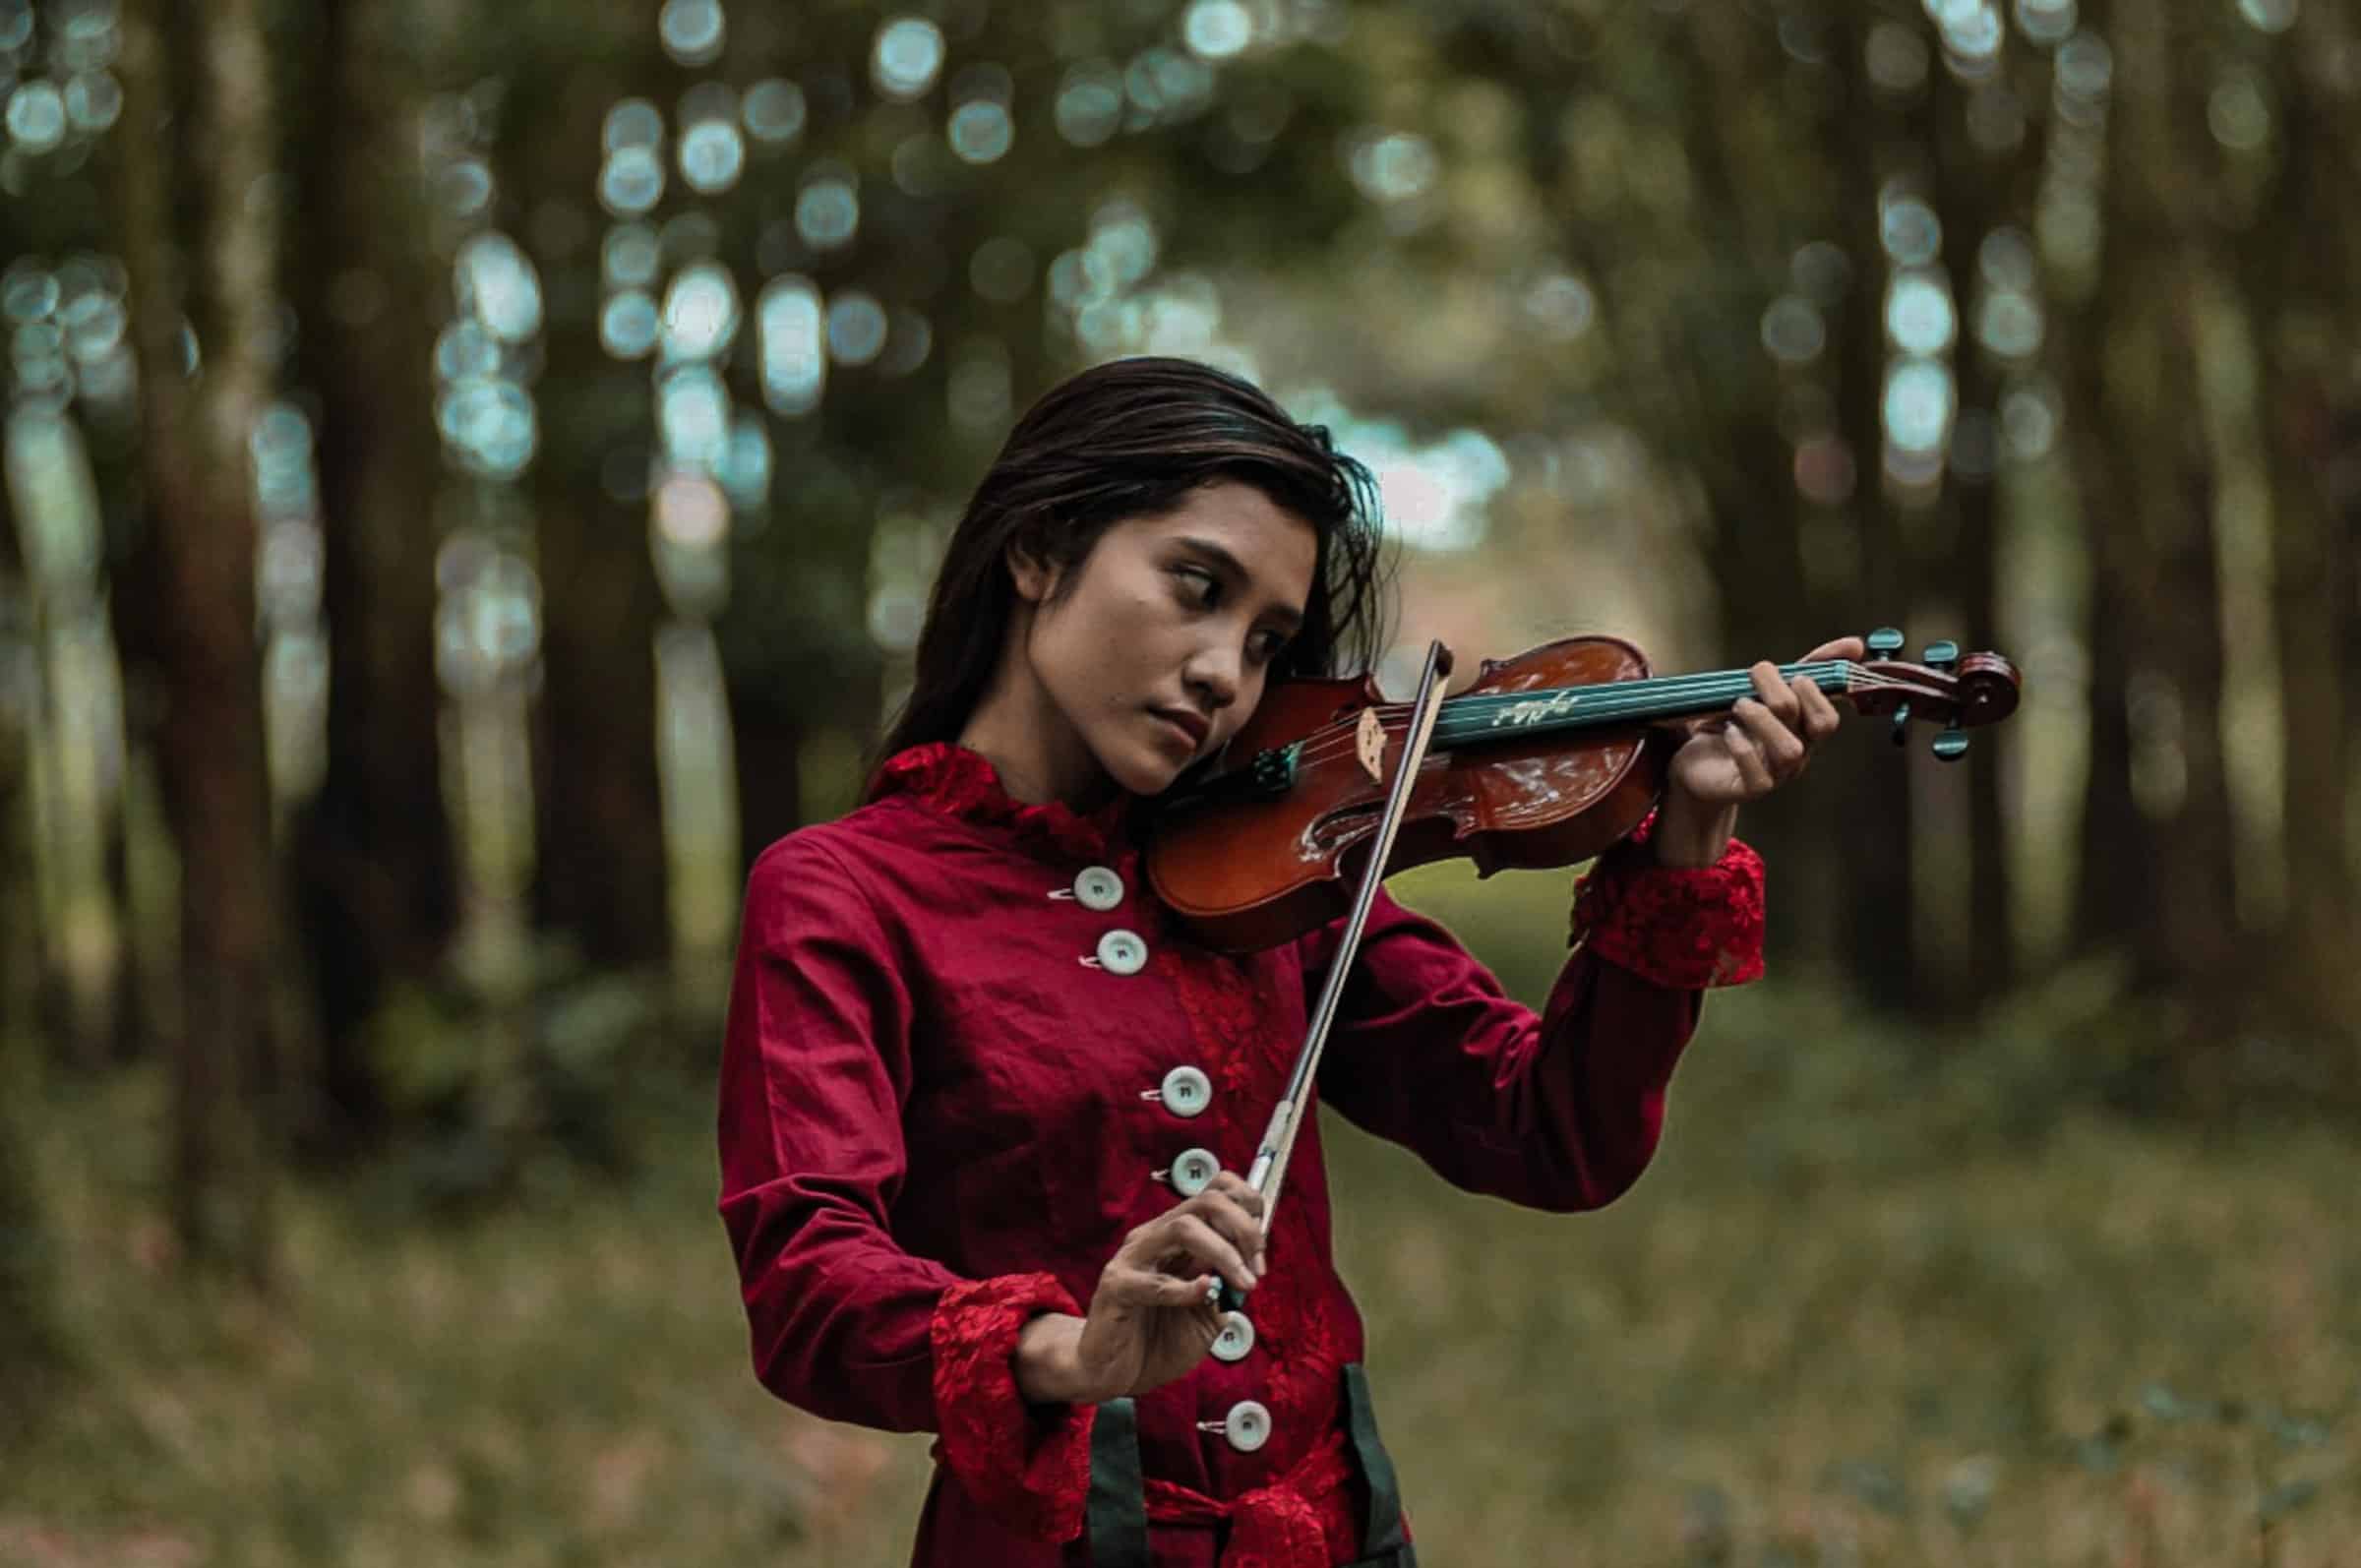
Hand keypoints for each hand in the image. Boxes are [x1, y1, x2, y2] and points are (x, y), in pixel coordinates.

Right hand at [1015, 1172, 1265, 1405]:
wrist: (1113, 1373)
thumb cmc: (1159, 1341)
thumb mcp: (1208, 1315)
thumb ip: (1228, 1290)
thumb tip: (1251, 1268)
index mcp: (1177, 1236)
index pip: (1215, 1191)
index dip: (1247, 1207)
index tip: (1261, 1249)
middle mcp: (1155, 1237)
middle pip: (1207, 1202)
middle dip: (1243, 1229)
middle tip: (1257, 1268)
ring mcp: (1133, 1258)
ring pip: (1183, 1228)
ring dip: (1223, 1252)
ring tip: (1242, 1284)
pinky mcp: (1116, 1287)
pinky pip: (1155, 1281)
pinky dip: (1187, 1288)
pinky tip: (1205, 1294)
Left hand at [1654, 636, 1862, 865]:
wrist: (1696, 766)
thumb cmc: (1735, 724)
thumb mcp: (1767, 691)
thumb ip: (1807, 667)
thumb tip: (1856, 644)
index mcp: (1805, 730)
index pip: (1829, 716)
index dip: (1814, 691)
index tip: (1788, 673)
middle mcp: (1798, 753)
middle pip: (1816, 727)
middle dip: (1786, 695)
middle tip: (1755, 679)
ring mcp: (1777, 774)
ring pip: (1791, 750)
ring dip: (1763, 719)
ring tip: (1738, 706)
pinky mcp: (1750, 789)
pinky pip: (1758, 774)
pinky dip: (1742, 747)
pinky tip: (1728, 732)